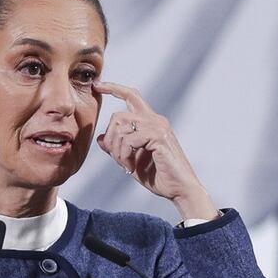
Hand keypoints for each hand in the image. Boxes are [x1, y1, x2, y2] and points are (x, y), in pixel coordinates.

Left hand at [94, 81, 219, 220]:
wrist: (179, 190)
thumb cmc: (158, 176)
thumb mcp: (131, 161)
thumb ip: (117, 148)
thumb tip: (100, 138)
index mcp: (150, 121)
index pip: (131, 96)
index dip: (113, 88)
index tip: (97, 86)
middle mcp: (155, 120)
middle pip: (118, 116)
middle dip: (110, 139)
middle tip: (116, 158)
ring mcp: (159, 127)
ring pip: (121, 128)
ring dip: (117, 150)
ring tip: (125, 165)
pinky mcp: (160, 137)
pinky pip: (130, 140)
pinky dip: (125, 155)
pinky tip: (130, 168)